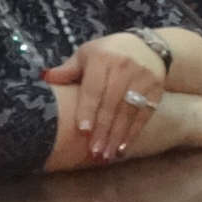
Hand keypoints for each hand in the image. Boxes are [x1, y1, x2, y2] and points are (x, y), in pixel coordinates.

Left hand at [43, 32, 166, 162]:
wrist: (149, 46)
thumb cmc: (109, 53)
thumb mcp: (88, 54)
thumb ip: (69, 69)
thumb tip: (44, 78)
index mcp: (103, 58)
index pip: (94, 87)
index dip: (88, 109)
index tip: (82, 131)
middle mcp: (125, 67)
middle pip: (112, 103)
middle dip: (102, 129)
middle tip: (93, 152)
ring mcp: (143, 78)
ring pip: (128, 111)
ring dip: (117, 136)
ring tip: (106, 155)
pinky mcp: (156, 89)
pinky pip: (144, 114)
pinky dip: (134, 132)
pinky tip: (123, 148)